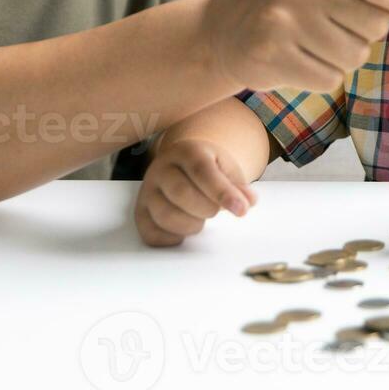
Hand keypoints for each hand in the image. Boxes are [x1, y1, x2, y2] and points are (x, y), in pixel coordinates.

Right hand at [135, 137, 256, 246]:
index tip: (241, 210)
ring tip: (200, 219)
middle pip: (180, 193)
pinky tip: (184, 230)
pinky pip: (151, 233)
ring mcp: (147, 190)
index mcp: (187, 151)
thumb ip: (238, 185)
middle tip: (215, 211)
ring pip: (164, 214)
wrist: (182, 162)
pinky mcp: (140, 211)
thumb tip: (248, 201)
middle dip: (206, 209)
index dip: (222, 193)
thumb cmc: (208, 167)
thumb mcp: (226, 168)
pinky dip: (171, 238)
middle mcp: (161, 168)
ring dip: (190, 225)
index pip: (202, 171)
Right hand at [206, 0, 388, 92]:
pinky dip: (320, 76)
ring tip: (309, 42)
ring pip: (353, 56)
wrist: (221, 30)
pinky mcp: (269, 52)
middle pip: (372, 25)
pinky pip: (328, 78)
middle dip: (362, 34)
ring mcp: (279, 16)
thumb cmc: (287, 3)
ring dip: (341, 58)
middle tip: (327, 24)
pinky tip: (294, 59)